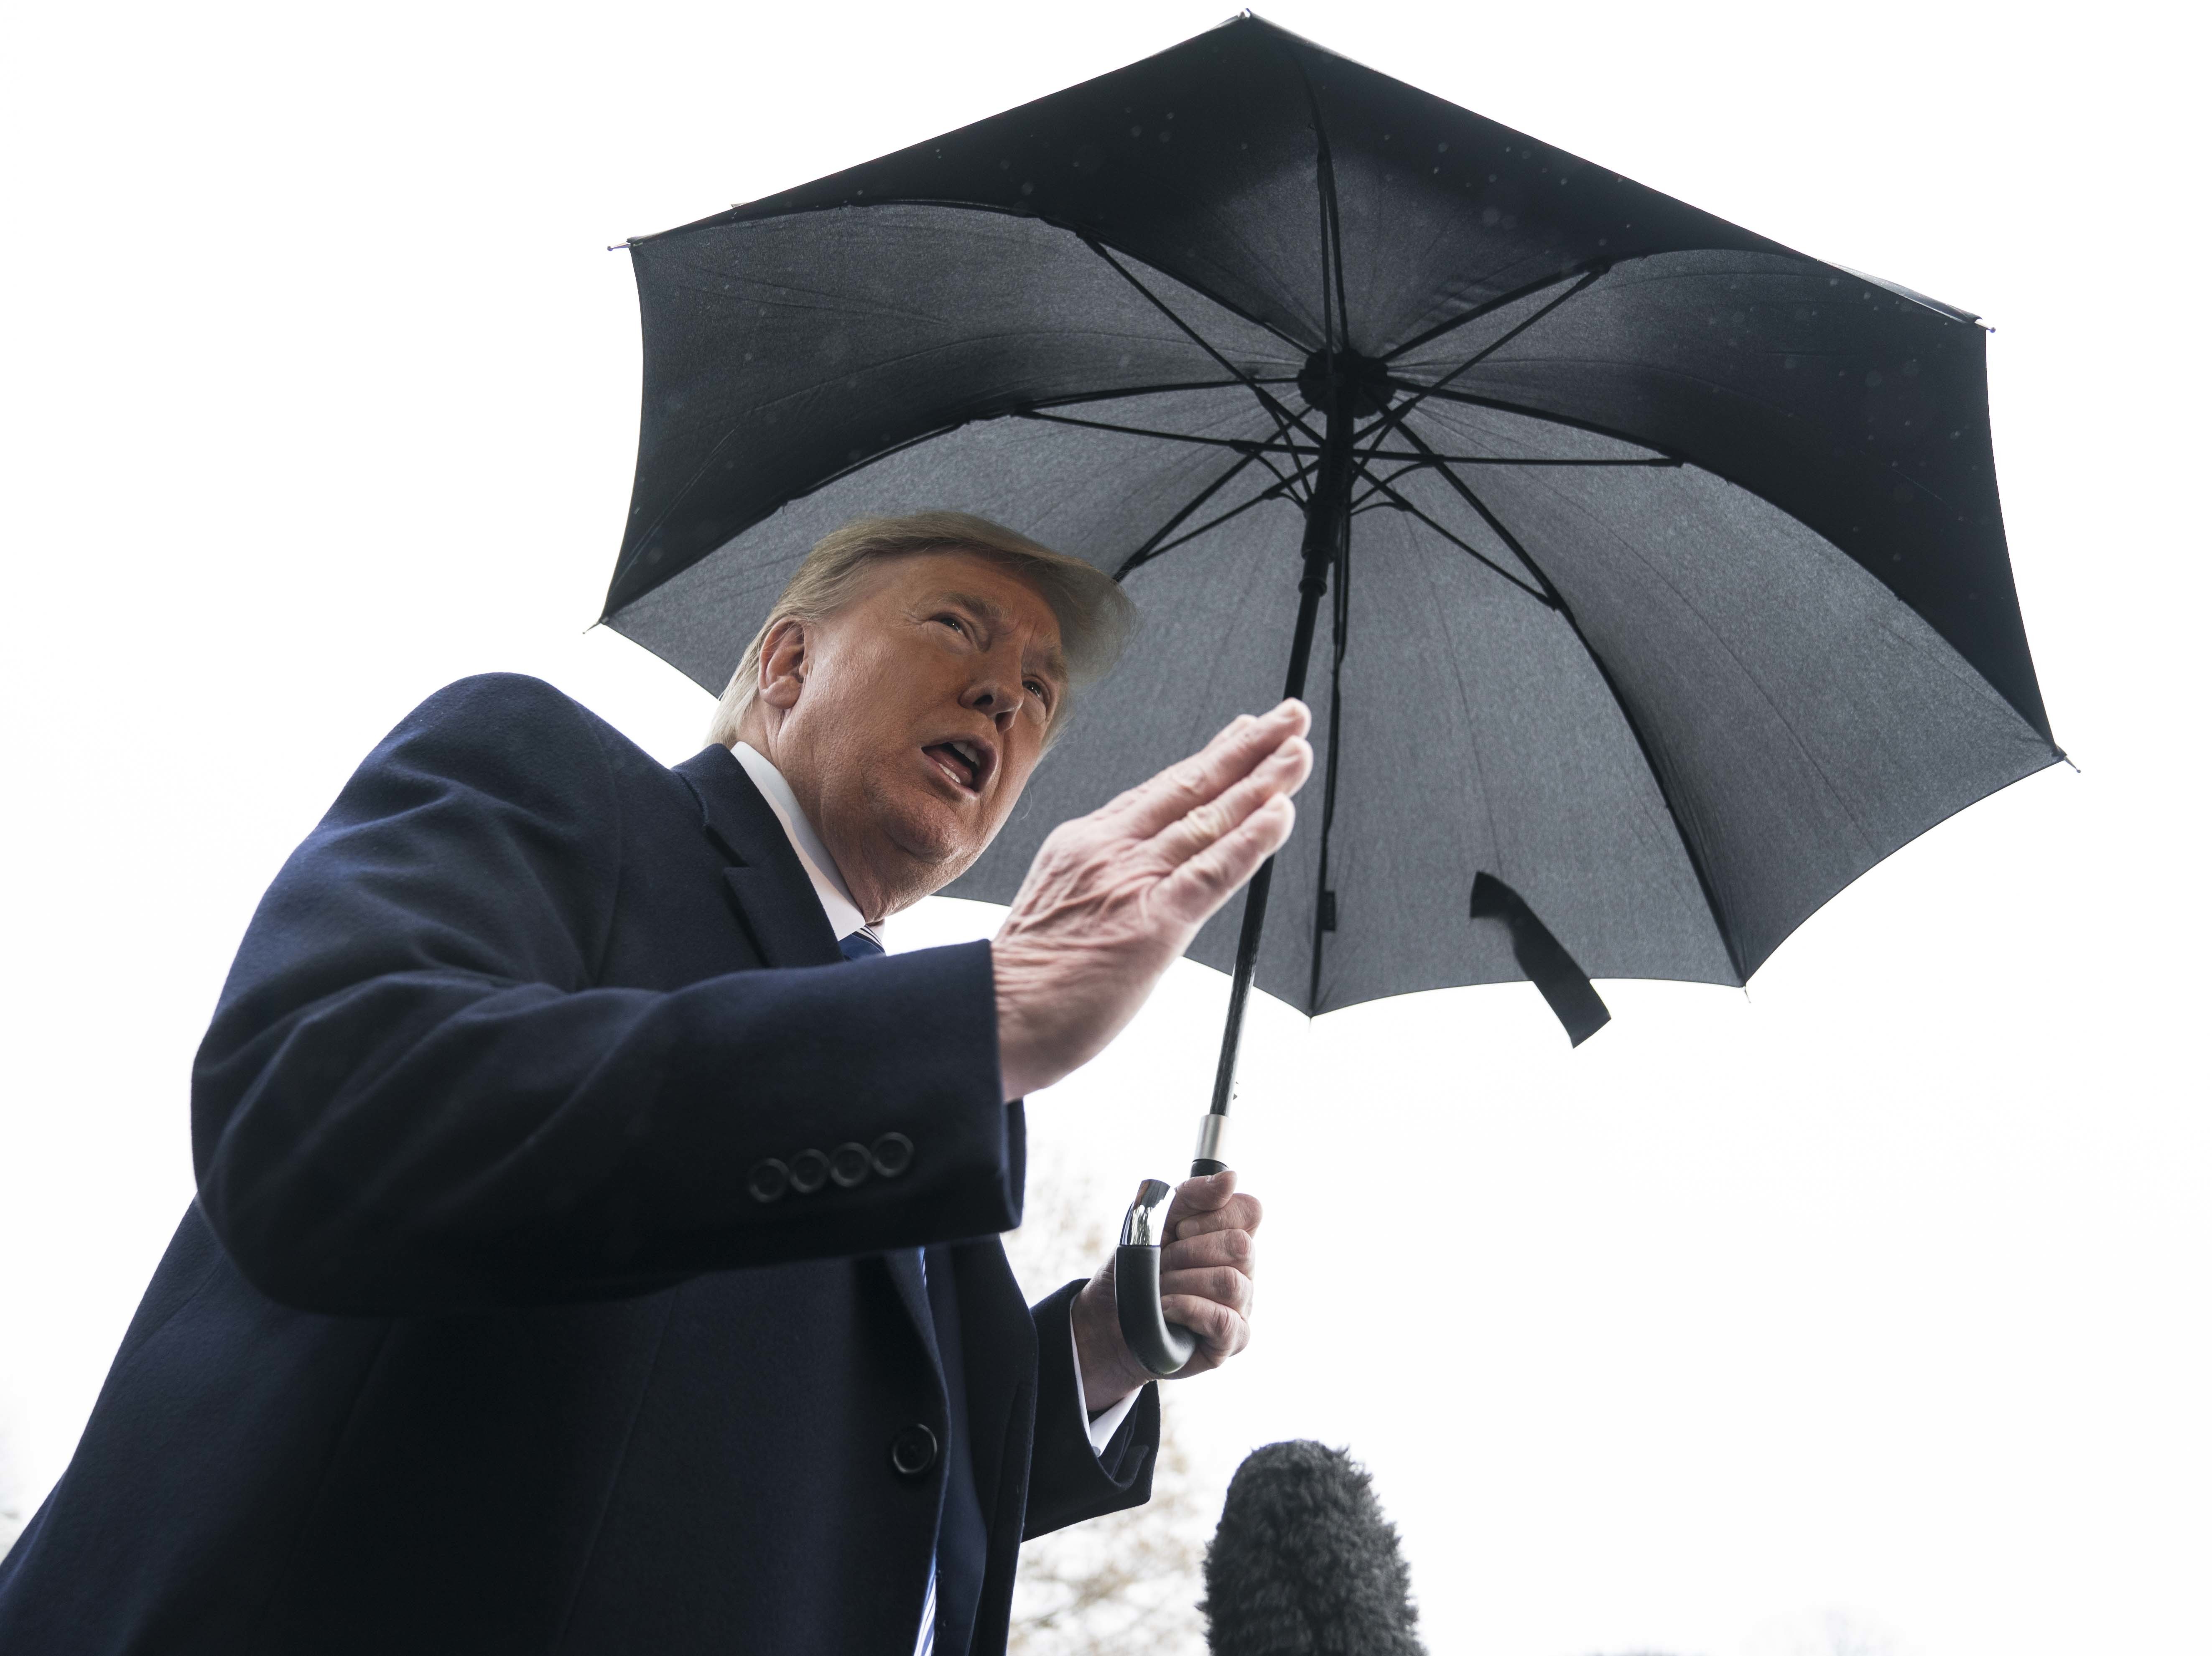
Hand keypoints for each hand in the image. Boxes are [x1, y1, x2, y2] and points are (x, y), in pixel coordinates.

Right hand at [992, 701, 1311, 1100]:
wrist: (991, 1019)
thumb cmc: (1021, 984)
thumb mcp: (1055, 907)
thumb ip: (1098, 884)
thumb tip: (1128, 888)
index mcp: (1083, 845)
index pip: (1159, 791)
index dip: (1209, 759)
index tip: (1241, 733)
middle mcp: (1109, 851)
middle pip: (1191, 786)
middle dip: (1247, 748)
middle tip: (1288, 718)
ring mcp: (1131, 881)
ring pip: (1209, 818)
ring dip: (1262, 780)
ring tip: (1296, 750)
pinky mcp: (1153, 922)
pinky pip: (1213, 871)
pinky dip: (1251, 839)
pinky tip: (1279, 812)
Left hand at [1071, 1170, 1261, 1409]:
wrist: (1111, 1315)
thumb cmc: (1139, 1266)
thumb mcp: (1156, 1220)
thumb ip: (1192, 1195)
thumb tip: (1231, 1178)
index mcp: (1230, 1234)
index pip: (1251, 1210)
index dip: (1213, 1216)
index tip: (1180, 1228)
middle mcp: (1244, 1269)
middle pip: (1241, 1246)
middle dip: (1188, 1252)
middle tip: (1163, 1263)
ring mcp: (1242, 1305)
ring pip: (1230, 1282)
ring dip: (1182, 1282)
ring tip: (1160, 1290)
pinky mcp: (1232, 1339)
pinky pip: (1224, 1320)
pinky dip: (1188, 1309)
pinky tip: (1166, 1309)